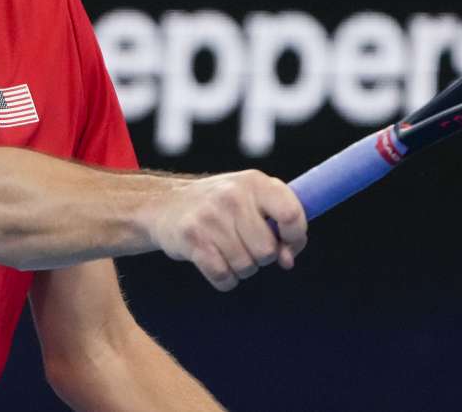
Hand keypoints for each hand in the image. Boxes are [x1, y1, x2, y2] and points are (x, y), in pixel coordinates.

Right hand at [148, 170, 307, 290]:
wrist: (165, 205)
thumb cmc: (221, 207)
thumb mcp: (252, 198)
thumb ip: (279, 223)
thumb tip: (288, 260)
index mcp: (255, 182)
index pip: (291, 214)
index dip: (296, 237)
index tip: (287, 245)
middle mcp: (233, 196)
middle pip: (268, 250)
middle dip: (262, 257)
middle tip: (247, 245)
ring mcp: (211, 217)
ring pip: (246, 266)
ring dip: (242, 268)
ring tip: (229, 251)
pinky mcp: (192, 240)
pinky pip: (224, 278)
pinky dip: (225, 279)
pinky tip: (217, 263)